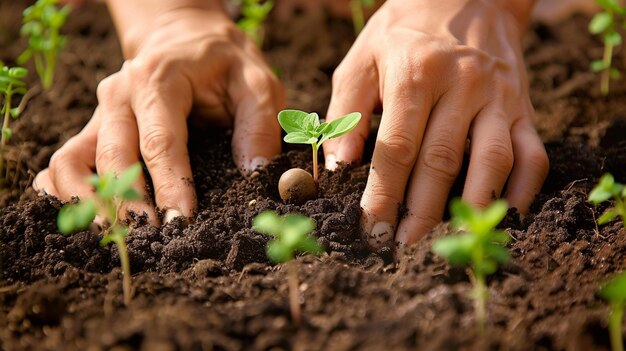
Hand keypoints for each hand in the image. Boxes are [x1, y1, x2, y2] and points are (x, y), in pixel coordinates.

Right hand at [35, 6, 284, 224]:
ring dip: (89, 204)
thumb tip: (253, 173)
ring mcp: (100, 115)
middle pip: (111, 157)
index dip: (170, 183)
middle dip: (129, 204)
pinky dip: (64, 193)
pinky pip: (63, 164)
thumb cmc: (222, 64)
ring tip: (117, 239)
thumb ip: (259, 124)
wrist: (183, 39)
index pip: (160, 140)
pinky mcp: (91, 131)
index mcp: (158, 81)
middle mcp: (119, 97)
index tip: (182, 220)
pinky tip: (84, 219)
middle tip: (153, 241)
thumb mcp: (257, 81)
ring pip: (71, 163)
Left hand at [322, 0, 548, 248]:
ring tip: (448, 242)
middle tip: (401, 246)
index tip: (370, 227)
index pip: (396, 148)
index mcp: (414, 75)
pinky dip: (524, 189)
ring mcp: (498, 97)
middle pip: (441, 161)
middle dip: (420, 211)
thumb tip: (338, 165)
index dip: (382, 193)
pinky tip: (504, 216)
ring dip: (471, 207)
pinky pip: (533, 153)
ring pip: (491, 161)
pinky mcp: (523, 106)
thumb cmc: (403, 32)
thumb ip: (346, 111)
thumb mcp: (362, 59)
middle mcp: (460, 87)